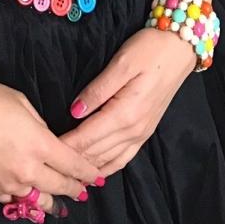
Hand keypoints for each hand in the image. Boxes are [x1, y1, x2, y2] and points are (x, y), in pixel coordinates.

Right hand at [0, 76, 104, 218]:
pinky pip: (12, 201)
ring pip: (37, 199)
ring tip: (57, 202)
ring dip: (50, 200)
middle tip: (82, 191)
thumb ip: (38, 125)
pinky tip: (26, 197)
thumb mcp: (20, 102)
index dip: (88, 172)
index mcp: (38, 144)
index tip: (97, 177)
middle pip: (59, 186)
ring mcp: (6, 184)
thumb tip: (45, 138)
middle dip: (74, 189)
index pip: (72, 165)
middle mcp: (26, 170)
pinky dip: (23, 200)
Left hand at [61, 27, 195, 177]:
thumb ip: (98, 89)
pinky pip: (124, 158)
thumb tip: (75, 111)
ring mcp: (141, 133)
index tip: (44, 150)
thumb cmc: (149, 50)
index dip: (65, 145)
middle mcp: (134, 130)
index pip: (87, 137)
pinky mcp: (146, 131)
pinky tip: (95, 173)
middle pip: (96, 152)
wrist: (179, 49)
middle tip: (48, 165)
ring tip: (66, 175)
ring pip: (109, 160)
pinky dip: (107, 168)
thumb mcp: (121, 63)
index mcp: (125, 113)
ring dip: (88, 168)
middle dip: (72, 160)